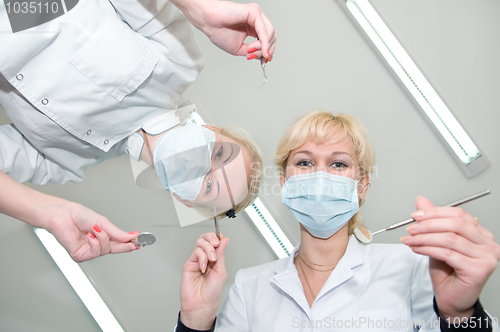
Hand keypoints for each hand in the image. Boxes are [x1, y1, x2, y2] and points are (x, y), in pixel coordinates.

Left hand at [0, 170, 138, 261]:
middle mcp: (95, 245)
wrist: (63, 215)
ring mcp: (88, 251)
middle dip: (123, 245)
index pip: (118, 243)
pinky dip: (95, 242)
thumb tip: (131, 236)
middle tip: (133, 243)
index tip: (138, 243)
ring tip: (96, 229)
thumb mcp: (103, 222)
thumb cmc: (77, 215)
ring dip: (103, 239)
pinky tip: (90, 235)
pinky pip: (94, 253)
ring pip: (105, 251)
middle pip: (114, 249)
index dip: (129, 244)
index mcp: (101, 236)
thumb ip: (117, 232)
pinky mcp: (80, 255)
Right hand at [174, 0, 275, 60]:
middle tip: (260, 58)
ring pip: (270, 34)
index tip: (265, 60)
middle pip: (272, 37)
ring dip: (263, 47)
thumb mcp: (239, 49)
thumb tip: (265, 56)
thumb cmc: (218, 31)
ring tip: (251, 51)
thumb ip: (253, 52)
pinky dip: (264, 42)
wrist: (207, 22)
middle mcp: (256, 20)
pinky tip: (261, 49)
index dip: (268, 51)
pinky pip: (264, 29)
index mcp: (253, 27)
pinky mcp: (254, 12)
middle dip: (268, 50)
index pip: (268, 39)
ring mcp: (256, 14)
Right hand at [180, 232, 228, 329]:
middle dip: (211, 239)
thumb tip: (224, 240)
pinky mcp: (189, 264)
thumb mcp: (221, 271)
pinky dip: (201, 257)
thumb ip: (221, 254)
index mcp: (215, 259)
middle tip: (216, 245)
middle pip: (205, 239)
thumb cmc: (212, 292)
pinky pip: (195, 253)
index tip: (221, 238)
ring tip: (211, 259)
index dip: (217, 237)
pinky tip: (203, 267)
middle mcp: (205, 258)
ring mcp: (196, 260)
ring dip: (208, 249)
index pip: (214, 242)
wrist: (202, 304)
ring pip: (200, 243)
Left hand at [401, 196, 499, 319]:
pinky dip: (428, 249)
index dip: (435, 212)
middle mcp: (488, 243)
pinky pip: (448, 253)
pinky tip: (417, 249)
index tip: (416, 215)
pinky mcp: (479, 269)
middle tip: (411, 228)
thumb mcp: (436, 241)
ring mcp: (486, 257)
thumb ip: (431, 221)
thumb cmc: (447, 272)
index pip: (459, 214)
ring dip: (424, 237)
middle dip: (428, 224)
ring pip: (450, 239)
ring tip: (410, 240)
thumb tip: (421, 201)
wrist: (451, 298)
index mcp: (481, 233)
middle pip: (456, 224)